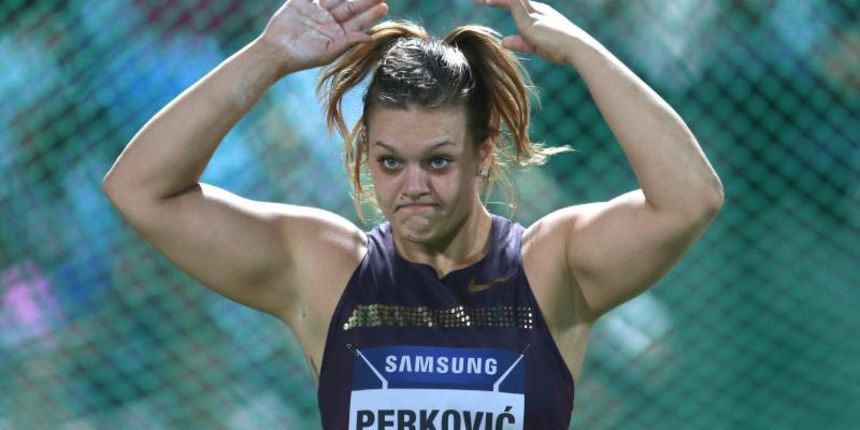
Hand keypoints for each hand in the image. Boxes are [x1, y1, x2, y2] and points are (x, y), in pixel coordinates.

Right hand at [260, 0, 388, 72]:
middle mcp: (329, 21)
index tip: (384, 5)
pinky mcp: (302, 2)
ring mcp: (316, 10)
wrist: (275, 51)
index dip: (371, 14)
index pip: (358, 22)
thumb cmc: (302, 57)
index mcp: (337, 34)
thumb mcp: (328, 52)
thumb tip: (370, 38)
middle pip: (351, 6)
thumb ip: (348, 42)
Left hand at [476, 0, 589, 63]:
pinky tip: (486, 1)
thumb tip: (503, 41)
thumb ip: (520, 42)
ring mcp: (532, 12)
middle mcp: (535, 9)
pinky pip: (511, 2)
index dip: (499, 1)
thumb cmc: (561, 49)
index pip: (515, 3)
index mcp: (538, 14)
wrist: (575, 49)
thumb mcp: (535, 46)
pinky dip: (499, 0)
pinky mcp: (529, 18)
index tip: (485, 1)